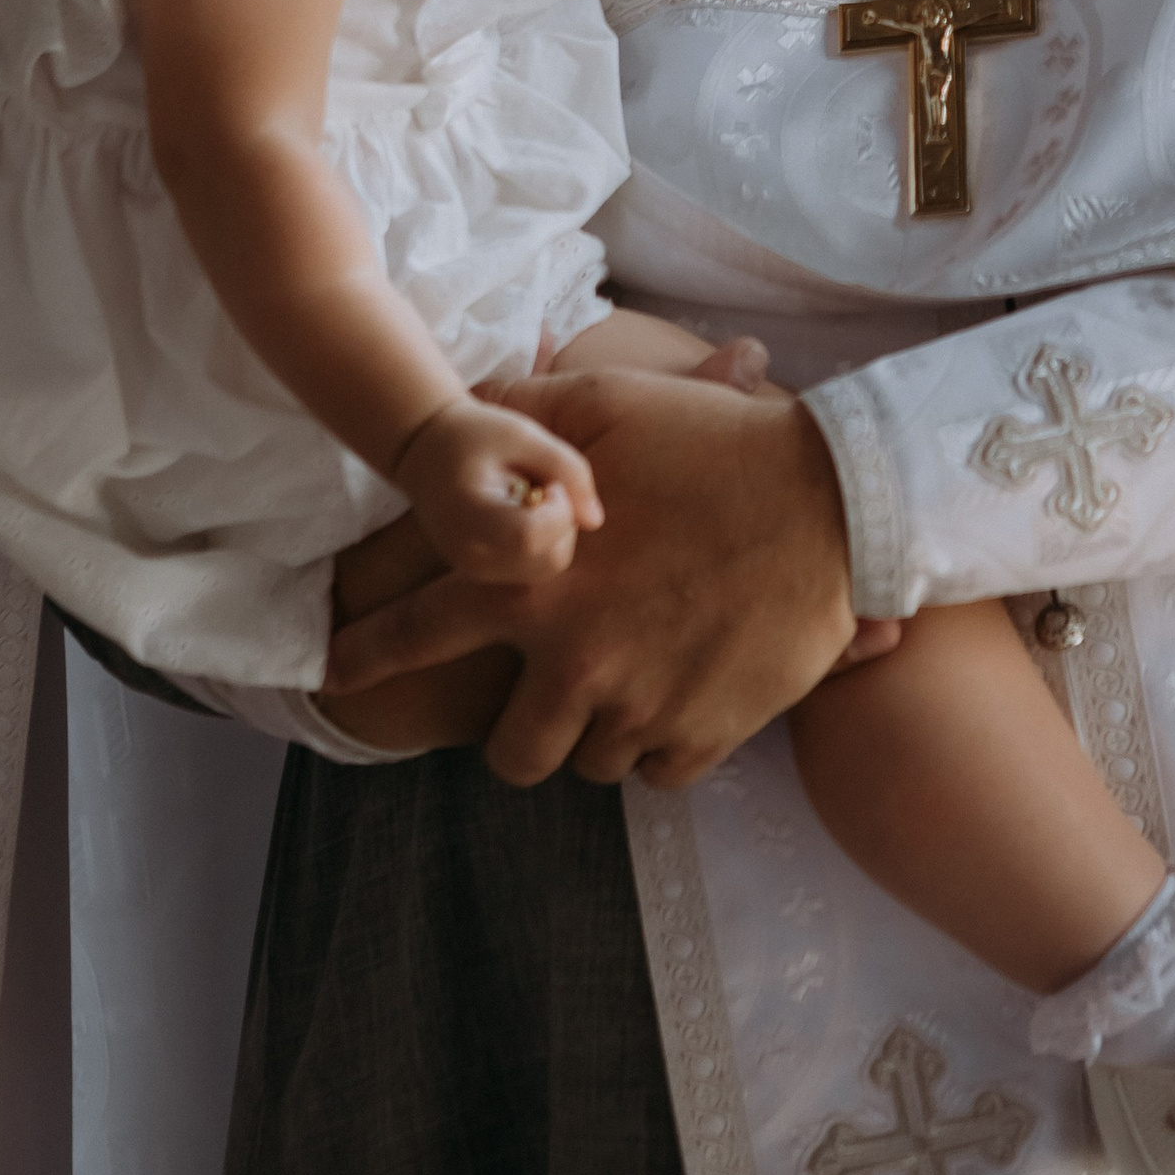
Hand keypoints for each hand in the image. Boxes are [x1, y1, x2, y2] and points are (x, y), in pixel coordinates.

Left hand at [326, 366, 859, 787]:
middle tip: (548, 698)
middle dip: (521, 734)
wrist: (837, 502)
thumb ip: (527, 414)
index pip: (419, 633)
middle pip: (511, 753)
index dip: (368, 657)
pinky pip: (660, 772)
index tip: (337, 673)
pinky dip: (663, 744)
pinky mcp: (705, 735)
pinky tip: (683, 691)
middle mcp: (577, 662)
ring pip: (590, 763)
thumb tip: (476, 412)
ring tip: (632, 680)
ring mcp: (642, 708)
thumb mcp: (609, 402)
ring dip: (599, 731)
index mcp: (538, 585)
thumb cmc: (717, 443)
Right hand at [391, 395, 600, 582]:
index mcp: (470, 518)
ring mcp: (478, 571)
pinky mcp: (487, 573)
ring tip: (530, 497)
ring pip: (547, 567)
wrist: (425, 451)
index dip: (557, 508)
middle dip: (563, 521)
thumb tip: (596, 519)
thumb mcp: (523, 434)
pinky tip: (523, 512)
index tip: (548, 480)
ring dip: (556, 532)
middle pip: (550, 559)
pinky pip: (535, 567)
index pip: (531, 537)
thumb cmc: (474, 435)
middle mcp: (473, 556)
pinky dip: (543, 541)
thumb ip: (566, 467)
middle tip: (542, 485)